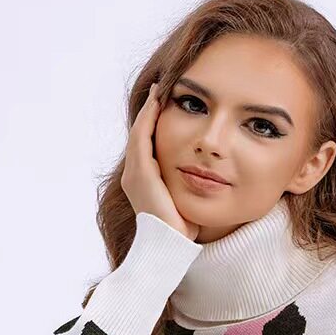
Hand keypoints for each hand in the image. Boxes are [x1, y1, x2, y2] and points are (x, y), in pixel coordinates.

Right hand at [120, 82, 199, 240]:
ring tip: (159, 89)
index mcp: (141, 182)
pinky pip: (143, 137)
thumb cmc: (181, 229)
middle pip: (140, 134)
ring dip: (149, 109)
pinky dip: (150, 118)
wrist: (171, 245)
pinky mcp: (142, 173)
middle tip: (159, 89)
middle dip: (149, 111)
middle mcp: (133, 176)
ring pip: (140, 132)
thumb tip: (203, 176)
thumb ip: (184, 184)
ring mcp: (134, 174)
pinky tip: (159, 102)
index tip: (164, 105)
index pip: (145, 145)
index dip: (153, 124)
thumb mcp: (182, 200)